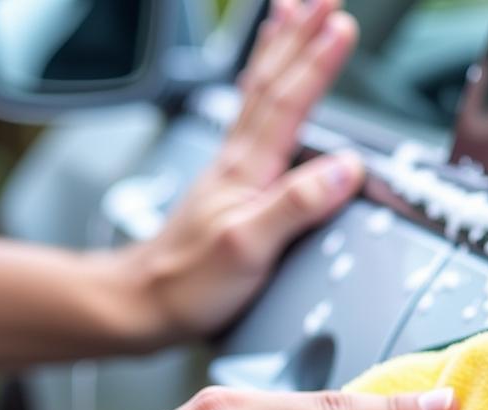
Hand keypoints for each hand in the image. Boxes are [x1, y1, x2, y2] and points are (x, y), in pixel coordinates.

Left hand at [123, 0, 363, 340]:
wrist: (143, 302)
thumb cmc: (189, 284)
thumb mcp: (248, 250)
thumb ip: (295, 206)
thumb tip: (344, 169)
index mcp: (246, 171)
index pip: (287, 102)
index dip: (316, 62)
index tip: (342, 23)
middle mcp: (236, 161)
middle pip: (271, 82)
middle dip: (299, 34)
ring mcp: (229, 171)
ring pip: (256, 93)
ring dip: (277, 49)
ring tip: (291, 11)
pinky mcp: (225, 188)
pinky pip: (247, 120)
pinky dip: (259, 88)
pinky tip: (264, 86)